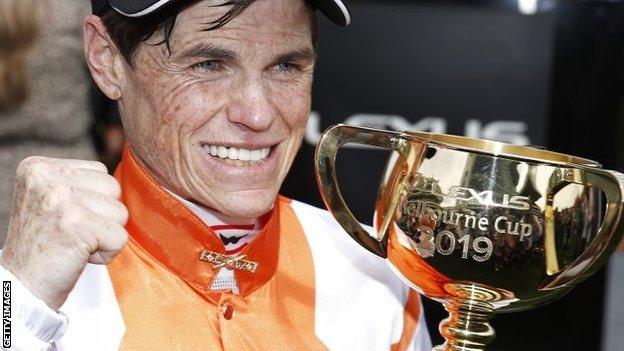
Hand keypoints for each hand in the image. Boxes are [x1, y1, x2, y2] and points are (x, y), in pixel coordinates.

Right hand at [0, 157, 127, 309]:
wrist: (21, 288)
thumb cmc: (45, 247)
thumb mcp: (53, 200)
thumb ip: (80, 183)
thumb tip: (127, 175)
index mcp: (38, 167)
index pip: (100, 171)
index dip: (93, 202)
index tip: (66, 221)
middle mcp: (45, 177)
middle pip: (114, 188)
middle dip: (103, 217)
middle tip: (72, 235)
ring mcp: (60, 198)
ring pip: (120, 212)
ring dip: (105, 235)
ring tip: (75, 245)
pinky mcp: (75, 224)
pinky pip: (120, 236)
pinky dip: (107, 254)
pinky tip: (80, 258)